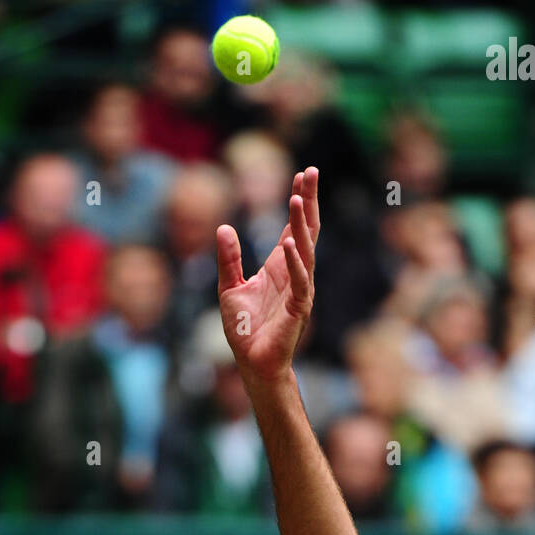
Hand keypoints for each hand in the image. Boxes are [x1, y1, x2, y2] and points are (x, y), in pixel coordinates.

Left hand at [216, 166, 319, 385]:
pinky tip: (291, 244)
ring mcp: (299, 290)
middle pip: (306, 231)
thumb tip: (223, 228)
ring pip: (305, 251)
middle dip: (308, 201)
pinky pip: (300, 282)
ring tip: (297, 198)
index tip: (300, 175)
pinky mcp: (298, 309)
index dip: (298, 202)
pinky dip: (296, 263)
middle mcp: (293, 274)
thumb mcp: (229, 287)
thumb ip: (228, 259)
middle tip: (311, 172)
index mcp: (279, 266)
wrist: (251, 363)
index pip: (293, 227)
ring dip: (301, 225)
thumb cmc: (243, 329)